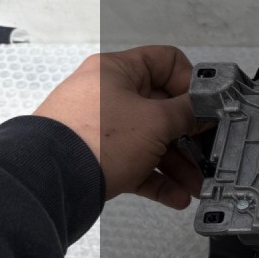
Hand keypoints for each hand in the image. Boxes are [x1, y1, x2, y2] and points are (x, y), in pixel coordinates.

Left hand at [34, 46, 206, 208]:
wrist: (50, 181)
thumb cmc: (94, 140)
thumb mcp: (157, 121)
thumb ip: (189, 112)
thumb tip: (206, 109)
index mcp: (117, 71)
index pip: (166, 62)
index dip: (191, 84)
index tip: (207, 108)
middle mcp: (108, 95)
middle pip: (162, 108)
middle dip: (190, 135)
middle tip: (208, 151)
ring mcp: (101, 127)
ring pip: (151, 140)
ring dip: (178, 164)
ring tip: (196, 184)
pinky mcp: (98, 157)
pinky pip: (136, 164)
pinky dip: (158, 179)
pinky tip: (177, 195)